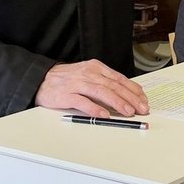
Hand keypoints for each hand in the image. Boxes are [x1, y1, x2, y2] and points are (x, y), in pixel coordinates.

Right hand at [33, 59, 148, 117]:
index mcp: (96, 67)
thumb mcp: (88, 75)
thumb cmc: (67, 80)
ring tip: (128, 112)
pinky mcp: (65, 95)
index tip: (144, 100)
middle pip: (113, 86)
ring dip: (117, 103)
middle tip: (141, 108)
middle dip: (130, 98)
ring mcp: (77, 84)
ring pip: (101, 92)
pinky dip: (94, 109)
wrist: (40, 79)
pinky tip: (104, 115)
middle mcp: (88, 74)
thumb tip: (125, 95)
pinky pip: (83, 102)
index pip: (119, 79)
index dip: (133, 90)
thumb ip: (104, 83)